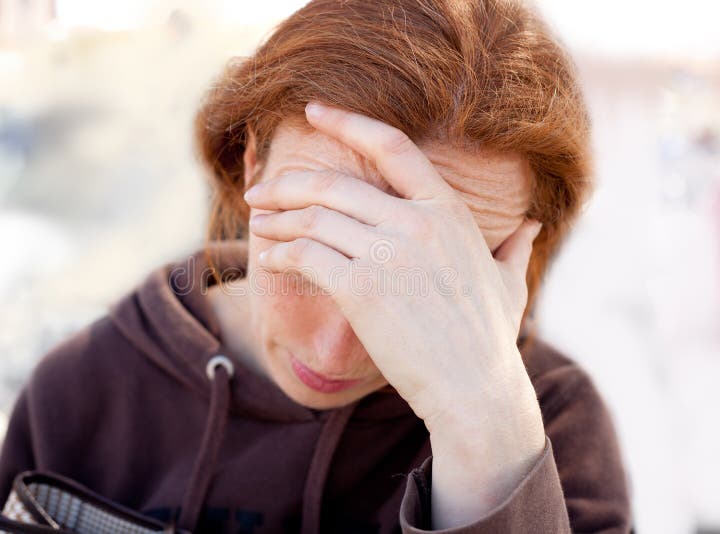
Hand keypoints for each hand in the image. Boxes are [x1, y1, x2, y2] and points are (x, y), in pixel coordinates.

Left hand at [244, 102, 546, 524]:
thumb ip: (515, 247)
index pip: (392, 146)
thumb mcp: (509, 282)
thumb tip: (531, 226)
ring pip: (313, 218)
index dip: (347, 121)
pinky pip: (305, 256)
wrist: (474, 390)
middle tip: (258, 192)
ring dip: (277, 220)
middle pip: (334, 183)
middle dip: (287, 184)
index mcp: (448, 211)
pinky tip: (269, 259)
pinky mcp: (362, 289)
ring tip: (258, 224)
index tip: (313, 110)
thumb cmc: (488, 339)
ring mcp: (389, 254)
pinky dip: (280, 254)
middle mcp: (418, 222)